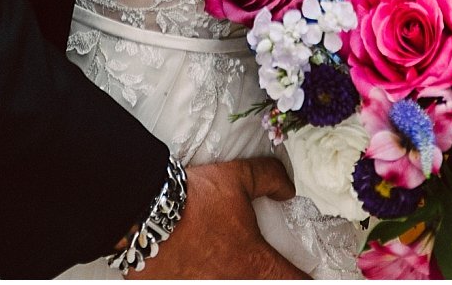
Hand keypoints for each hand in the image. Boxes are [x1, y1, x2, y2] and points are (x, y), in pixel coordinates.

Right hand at [140, 158, 305, 278]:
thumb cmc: (195, 199)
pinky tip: (202, 267)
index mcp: (254, 264)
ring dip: (237, 275)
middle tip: (264, 266)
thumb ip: (268, 179)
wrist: (145, 214)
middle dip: (268, 277)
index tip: (305, 274)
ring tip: (224, 261)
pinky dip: (206, 276)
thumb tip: (287, 189)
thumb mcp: (237, 177)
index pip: (294, 282)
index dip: (305, 278)